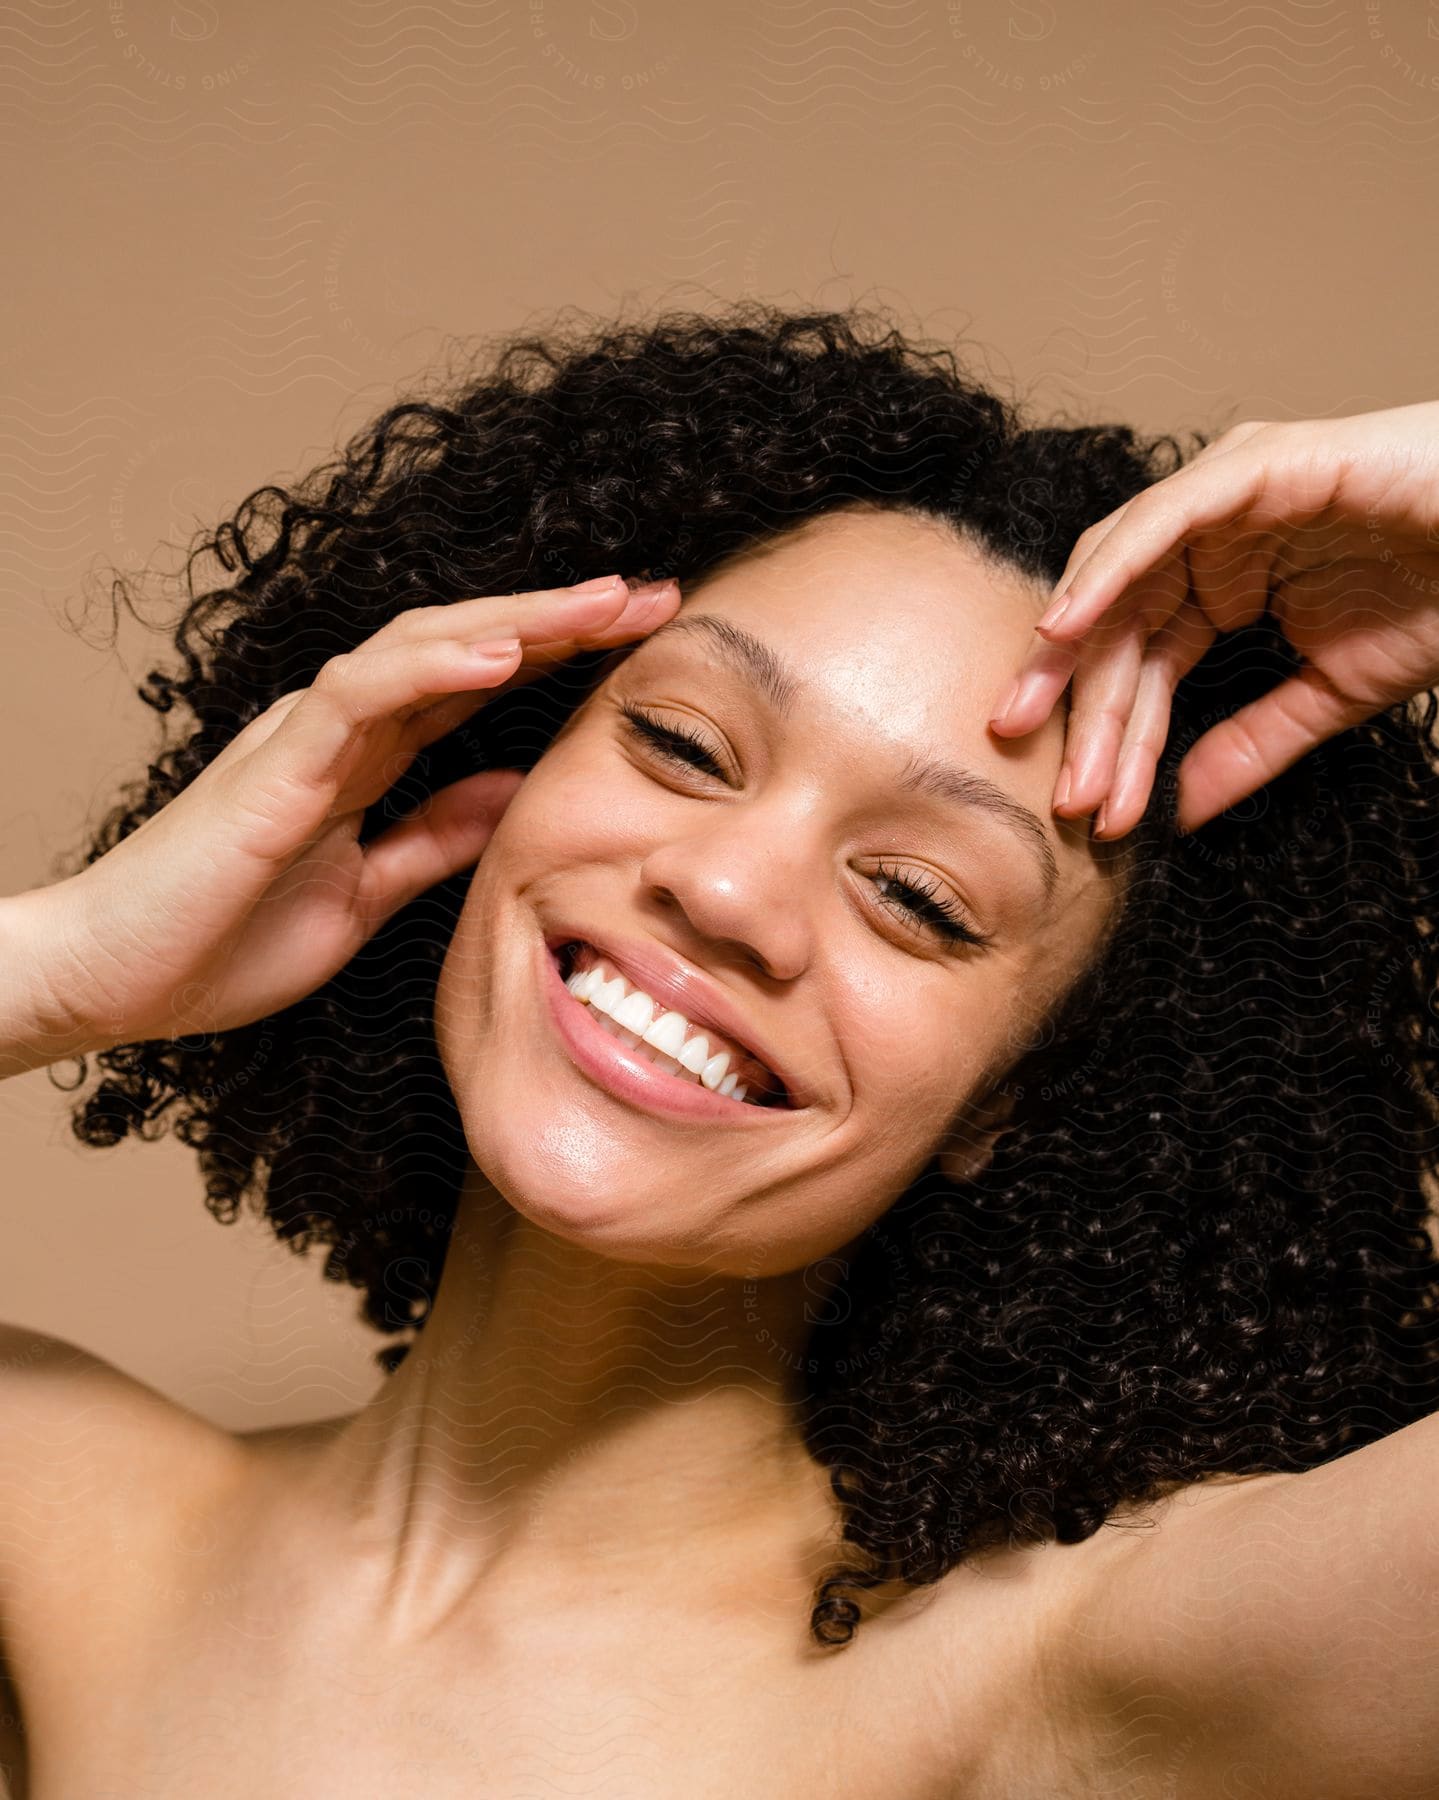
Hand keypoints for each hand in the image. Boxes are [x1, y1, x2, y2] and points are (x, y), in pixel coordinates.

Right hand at [31, 573, 680, 1052]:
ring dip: (521, 620)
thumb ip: (435, 839)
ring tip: (606, 601)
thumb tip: (516, 796)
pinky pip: (363, 696)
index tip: (649, 642)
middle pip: (467, 646)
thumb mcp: (366, 895)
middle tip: (658, 593)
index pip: (478, 685)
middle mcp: (340, 728)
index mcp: (365, 758)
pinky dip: (435, 668)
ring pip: (424, 645)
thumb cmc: (221, 942)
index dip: (562, 655)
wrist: (111, 983)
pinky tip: (504, 654)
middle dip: (565, 617)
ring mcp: (305, 737)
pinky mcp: (274, 765)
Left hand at [987, 402, 1438, 836]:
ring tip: (1037, 720)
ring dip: (1075, 654)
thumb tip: (1180, 813)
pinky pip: (1158, 521)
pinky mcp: (1251, 466)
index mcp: (1218, 584)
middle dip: (1081, 712)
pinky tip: (1062, 627)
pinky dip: (1106, 571)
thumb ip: (1250, 746)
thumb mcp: (1331, 693)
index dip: (1116, 741)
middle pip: (1117, 630)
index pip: (1143, 668)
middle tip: (1061, 790)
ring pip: (1119, 577)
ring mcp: (1223, 497)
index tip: (1090, 811)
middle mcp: (1206, 537)